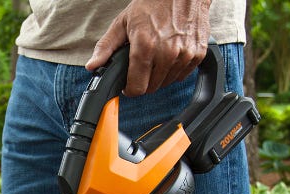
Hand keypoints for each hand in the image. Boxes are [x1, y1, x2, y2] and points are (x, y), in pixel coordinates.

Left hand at [85, 0, 211, 95]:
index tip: (129, 85)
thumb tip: (92, 66)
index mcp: (145, 47)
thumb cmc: (153, 4)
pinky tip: (170, 54)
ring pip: (167, 82)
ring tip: (156, 56)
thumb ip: (106, 47)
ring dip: (160, 76)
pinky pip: (183, 75)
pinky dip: (175, 70)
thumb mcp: (123, 23)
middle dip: (144, 81)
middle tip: (142, 66)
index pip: (137, 88)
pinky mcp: (197, 54)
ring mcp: (184, 54)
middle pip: (152, 88)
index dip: (130, 89)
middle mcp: (167, 53)